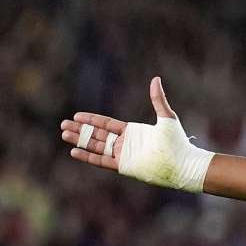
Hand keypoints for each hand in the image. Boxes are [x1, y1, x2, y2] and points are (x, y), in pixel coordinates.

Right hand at [60, 77, 212, 190]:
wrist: (183, 163)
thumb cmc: (177, 141)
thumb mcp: (166, 117)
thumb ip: (157, 99)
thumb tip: (155, 79)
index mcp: (132, 131)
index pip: (106, 124)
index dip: (91, 120)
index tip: (76, 116)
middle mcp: (126, 143)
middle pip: (97, 135)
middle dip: (80, 130)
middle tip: (63, 125)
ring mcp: (124, 155)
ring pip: (97, 147)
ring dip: (80, 141)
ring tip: (64, 135)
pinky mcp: (124, 166)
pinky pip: (102, 161)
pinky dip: (88, 156)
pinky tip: (75, 151)